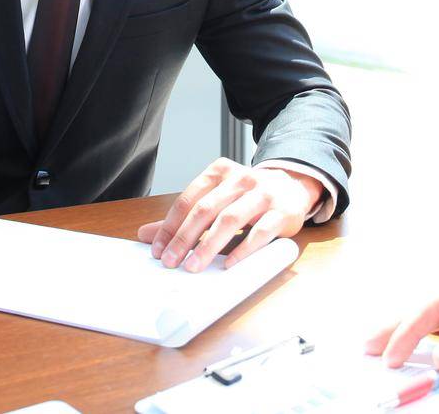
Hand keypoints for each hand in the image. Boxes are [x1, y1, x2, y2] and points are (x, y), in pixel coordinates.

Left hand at [135, 158, 320, 272]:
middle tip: (170, 262)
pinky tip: (229, 265)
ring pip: (230, 219)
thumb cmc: (249, 197)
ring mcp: (263, 193)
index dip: (170, 225)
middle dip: (184, 238)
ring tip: (193, 266)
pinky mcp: (282, 212)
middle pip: (206, 209)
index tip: (157, 249)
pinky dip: (243, 250)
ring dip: (208, 245)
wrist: (294, 186)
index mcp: (219, 172)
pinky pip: (260, 232)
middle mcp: (240, 178)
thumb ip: (184, 218)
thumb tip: (145, 234)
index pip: (188, 199)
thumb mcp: (217, 199)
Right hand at [364, 275, 438, 372]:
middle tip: (369, 345)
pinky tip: (415, 337)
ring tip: (383, 342)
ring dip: (409, 327)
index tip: (391, 357)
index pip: (432, 307)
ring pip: (434, 311)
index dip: (408, 333)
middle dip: (396, 325)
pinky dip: (428, 330)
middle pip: (425, 305)